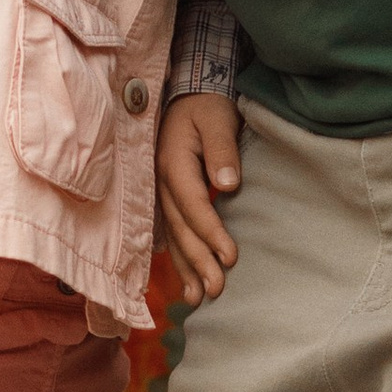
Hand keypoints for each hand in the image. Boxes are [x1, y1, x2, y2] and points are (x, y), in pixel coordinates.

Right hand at [158, 92, 242, 302]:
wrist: (188, 94)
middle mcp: (161, 182)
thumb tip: (227, 185)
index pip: (193, 205)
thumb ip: (222, 150)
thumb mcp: (217, 119)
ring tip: (197, 298)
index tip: (231, 258)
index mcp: (173, 163)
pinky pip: (170, 231)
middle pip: (180, 228)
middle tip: (216, 290)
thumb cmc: (206, 107)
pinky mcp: (166, 197)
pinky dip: (178, 256)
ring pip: (172, 235)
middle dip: (198, 261)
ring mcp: (160, 191)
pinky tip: (186, 278)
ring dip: (185, 267)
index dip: (211, 233)